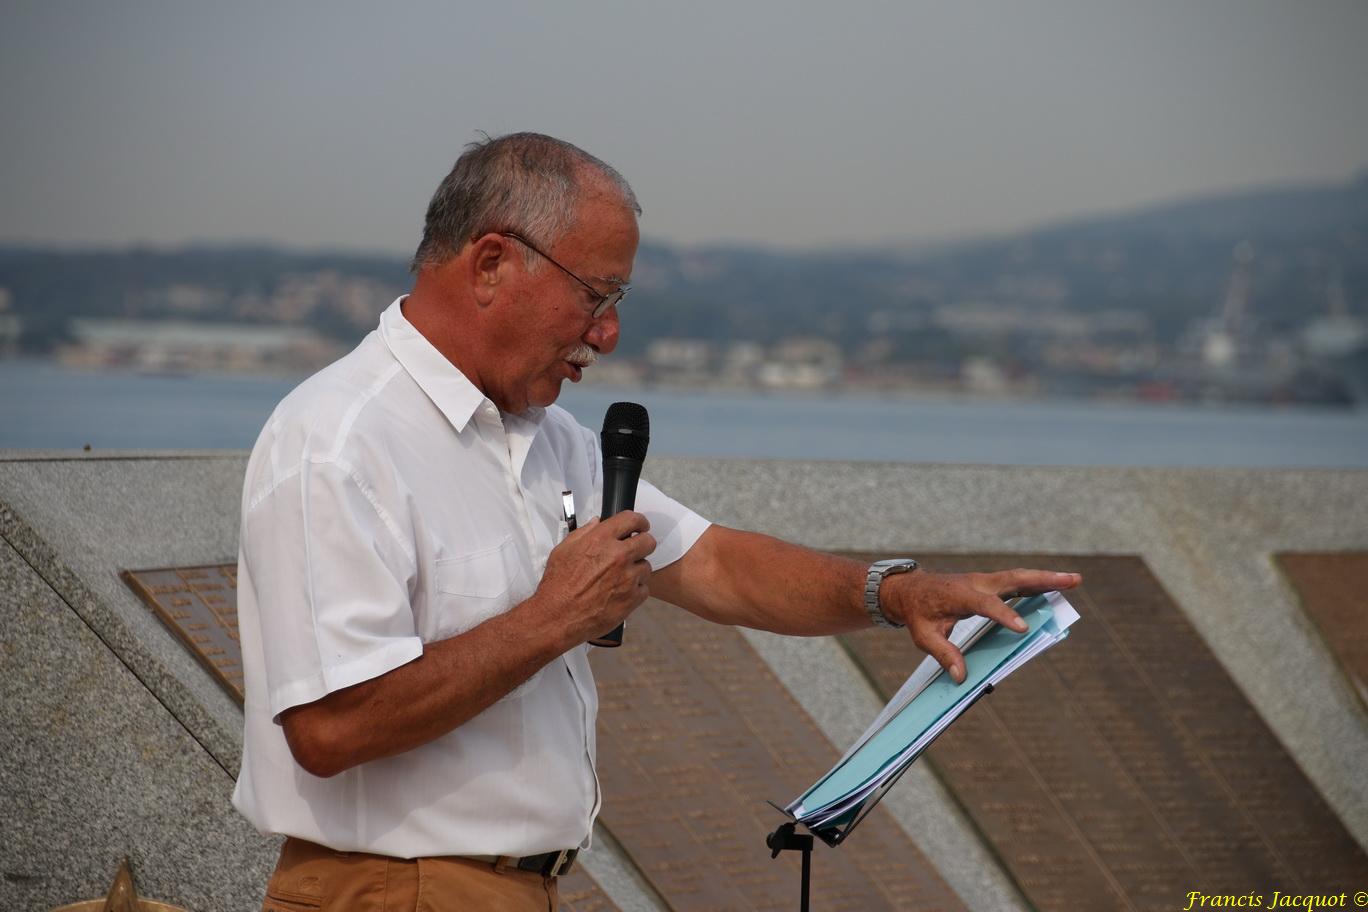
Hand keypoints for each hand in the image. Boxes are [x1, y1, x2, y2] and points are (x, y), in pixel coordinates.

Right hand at [535, 511, 656, 642]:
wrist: (558, 617)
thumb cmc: (557, 586)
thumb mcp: (563, 550)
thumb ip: (583, 533)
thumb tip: (596, 523)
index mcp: (601, 540)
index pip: (631, 520)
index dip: (639, 522)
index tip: (641, 526)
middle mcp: (618, 556)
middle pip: (648, 542)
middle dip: (643, 544)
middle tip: (635, 550)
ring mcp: (628, 577)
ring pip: (646, 567)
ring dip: (636, 570)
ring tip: (620, 578)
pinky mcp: (632, 598)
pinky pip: (644, 589)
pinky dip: (635, 591)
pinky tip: (620, 593)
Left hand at [882, 568, 1081, 683]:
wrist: (910, 590)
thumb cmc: (918, 613)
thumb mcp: (923, 636)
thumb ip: (943, 654)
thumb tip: (961, 676)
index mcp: (959, 595)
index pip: (985, 605)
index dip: (1004, 615)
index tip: (1023, 629)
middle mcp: (976, 583)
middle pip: (1014, 579)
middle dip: (1044, 580)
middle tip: (1073, 580)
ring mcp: (984, 581)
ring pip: (1019, 577)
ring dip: (1047, 578)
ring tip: (1076, 580)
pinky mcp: (989, 583)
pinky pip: (1016, 581)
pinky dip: (1037, 582)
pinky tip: (1056, 586)